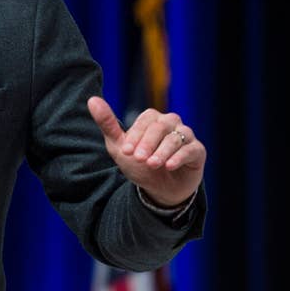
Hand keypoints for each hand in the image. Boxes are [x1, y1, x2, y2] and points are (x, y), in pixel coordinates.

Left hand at [88, 97, 205, 207]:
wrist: (159, 190)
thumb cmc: (139, 165)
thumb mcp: (120, 147)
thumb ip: (108, 124)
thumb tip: (92, 99)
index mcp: (154, 120)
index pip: (147, 119)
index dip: (136, 134)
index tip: (126, 152)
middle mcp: (172, 124)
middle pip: (162, 126)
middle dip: (148, 143)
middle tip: (139, 159)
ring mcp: (186, 137)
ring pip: (177, 137)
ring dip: (163, 151)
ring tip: (152, 164)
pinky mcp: (197, 151)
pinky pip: (191, 149)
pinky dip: (179, 157)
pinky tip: (169, 166)